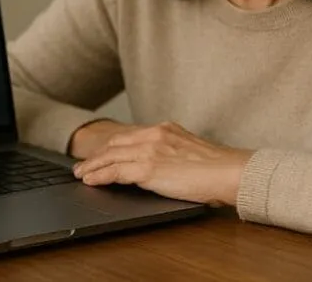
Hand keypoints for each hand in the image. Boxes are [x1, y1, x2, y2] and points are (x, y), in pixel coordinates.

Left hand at [72, 121, 253, 205]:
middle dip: (97, 155)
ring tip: (80, 174)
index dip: (111, 146)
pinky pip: (116, 172)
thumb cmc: (218, 168)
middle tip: (83, 165)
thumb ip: (172, 152)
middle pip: (115, 144)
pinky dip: (100, 176)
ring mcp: (150, 150)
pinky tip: (91, 181)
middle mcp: (154, 135)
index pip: (129, 136)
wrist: (230, 172)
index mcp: (165, 130)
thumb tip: (162, 166)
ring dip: (92, 166)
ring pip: (111, 156)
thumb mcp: (191, 151)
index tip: (101, 153)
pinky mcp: (149, 168)